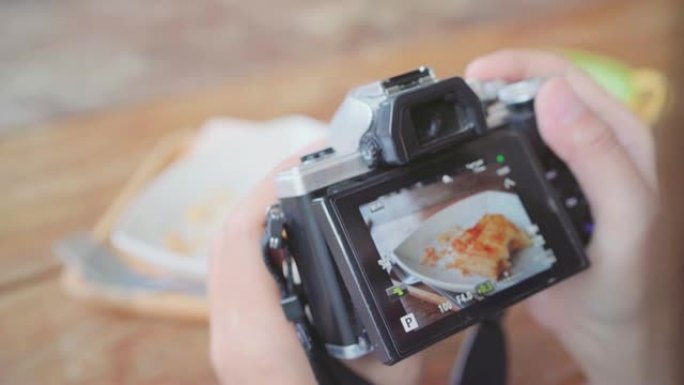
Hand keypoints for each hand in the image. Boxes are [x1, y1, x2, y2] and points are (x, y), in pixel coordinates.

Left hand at [208, 150, 422, 384]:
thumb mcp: (387, 374)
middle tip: (314, 164)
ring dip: (261, 213)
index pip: (241, 236)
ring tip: (306, 189)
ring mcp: (227, 341)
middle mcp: (231, 336)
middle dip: (266, 188)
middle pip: (228, 237)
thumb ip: (391, 323)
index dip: (270, 183)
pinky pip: (235, 276)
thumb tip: (401, 272)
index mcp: (259, 340)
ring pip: (226, 255)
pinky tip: (294, 237)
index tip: (311, 157)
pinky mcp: (237, 343)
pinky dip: (260, 244)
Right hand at [466, 50, 659, 384]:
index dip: (518, 67)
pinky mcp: (536, 191)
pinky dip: (478, 158)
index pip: (565, 77)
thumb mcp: (624, 216)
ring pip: (513, 127)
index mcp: (617, 135)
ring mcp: (558, 168)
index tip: (473, 77)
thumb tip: (550, 93)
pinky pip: (503, 161)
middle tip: (453, 110)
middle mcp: (586, 144)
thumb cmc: (626, 280)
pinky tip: (458, 169)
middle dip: (491, 91)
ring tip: (448, 135)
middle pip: (532, 95)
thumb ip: (598, 154)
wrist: (605, 331)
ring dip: (481, 123)